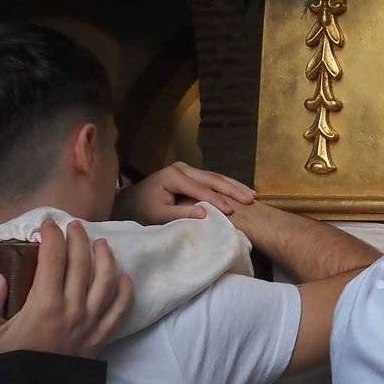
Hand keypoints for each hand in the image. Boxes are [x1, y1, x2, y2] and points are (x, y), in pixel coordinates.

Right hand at [0, 220, 131, 360]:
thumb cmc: (4, 367)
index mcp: (45, 304)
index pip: (53, 260)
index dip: (52, 237)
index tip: (49, 224)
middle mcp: (73, 309)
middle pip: (82, 265)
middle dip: (79, 240)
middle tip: (75, 225)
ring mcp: (90, 324)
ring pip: (106, 283)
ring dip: (106, 259)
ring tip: (102, 243)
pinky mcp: (100, 340)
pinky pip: (120, 311)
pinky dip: (125, 292)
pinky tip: (124, 278)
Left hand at [114, 162, 254, 222]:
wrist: (131, 200)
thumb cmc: (142, 210)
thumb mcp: (157, 215)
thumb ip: (179, 214)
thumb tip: (204, 214)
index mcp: (173, 176)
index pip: (200, 189)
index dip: (216, 200)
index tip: (232, 211)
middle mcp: (182, 168)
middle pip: (212, 179)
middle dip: (232, 190)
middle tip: (250, 199)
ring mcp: (187, 168)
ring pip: (216, 176)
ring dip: (234, 186)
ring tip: (252, 195)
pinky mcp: (191, 173)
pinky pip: (212, 178)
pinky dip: (228, 184)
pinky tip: (241, 190)